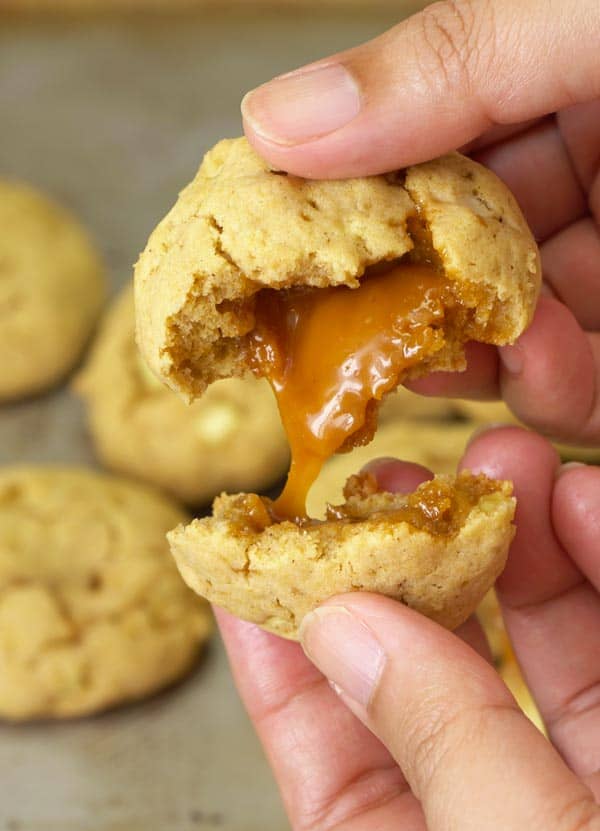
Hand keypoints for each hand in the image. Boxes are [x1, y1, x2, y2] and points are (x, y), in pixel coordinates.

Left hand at [218, 427, 599, 830]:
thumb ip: (444, 758)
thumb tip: (341, 628)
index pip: (332, 774)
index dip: (284, 664)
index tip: (254, 561)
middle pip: (441, 693)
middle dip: (417, 576)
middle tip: (389, 483)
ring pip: (550, 661)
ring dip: (527, 553)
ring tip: (508, 464)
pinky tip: (590, 506)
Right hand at [241, 0, 599, 445]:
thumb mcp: (575, 17)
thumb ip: (444, 64)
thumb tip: (268, 122)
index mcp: (531, 91)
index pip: (403, 160)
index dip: (332, 207)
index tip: (262, 256)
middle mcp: (564, 185)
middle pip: (442, 266)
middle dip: (391, 309)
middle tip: (335, 338)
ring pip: (505, 345)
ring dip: (471, 363)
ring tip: (452, 350)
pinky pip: (579, 390)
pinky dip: (552, 392)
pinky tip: (541, 364)